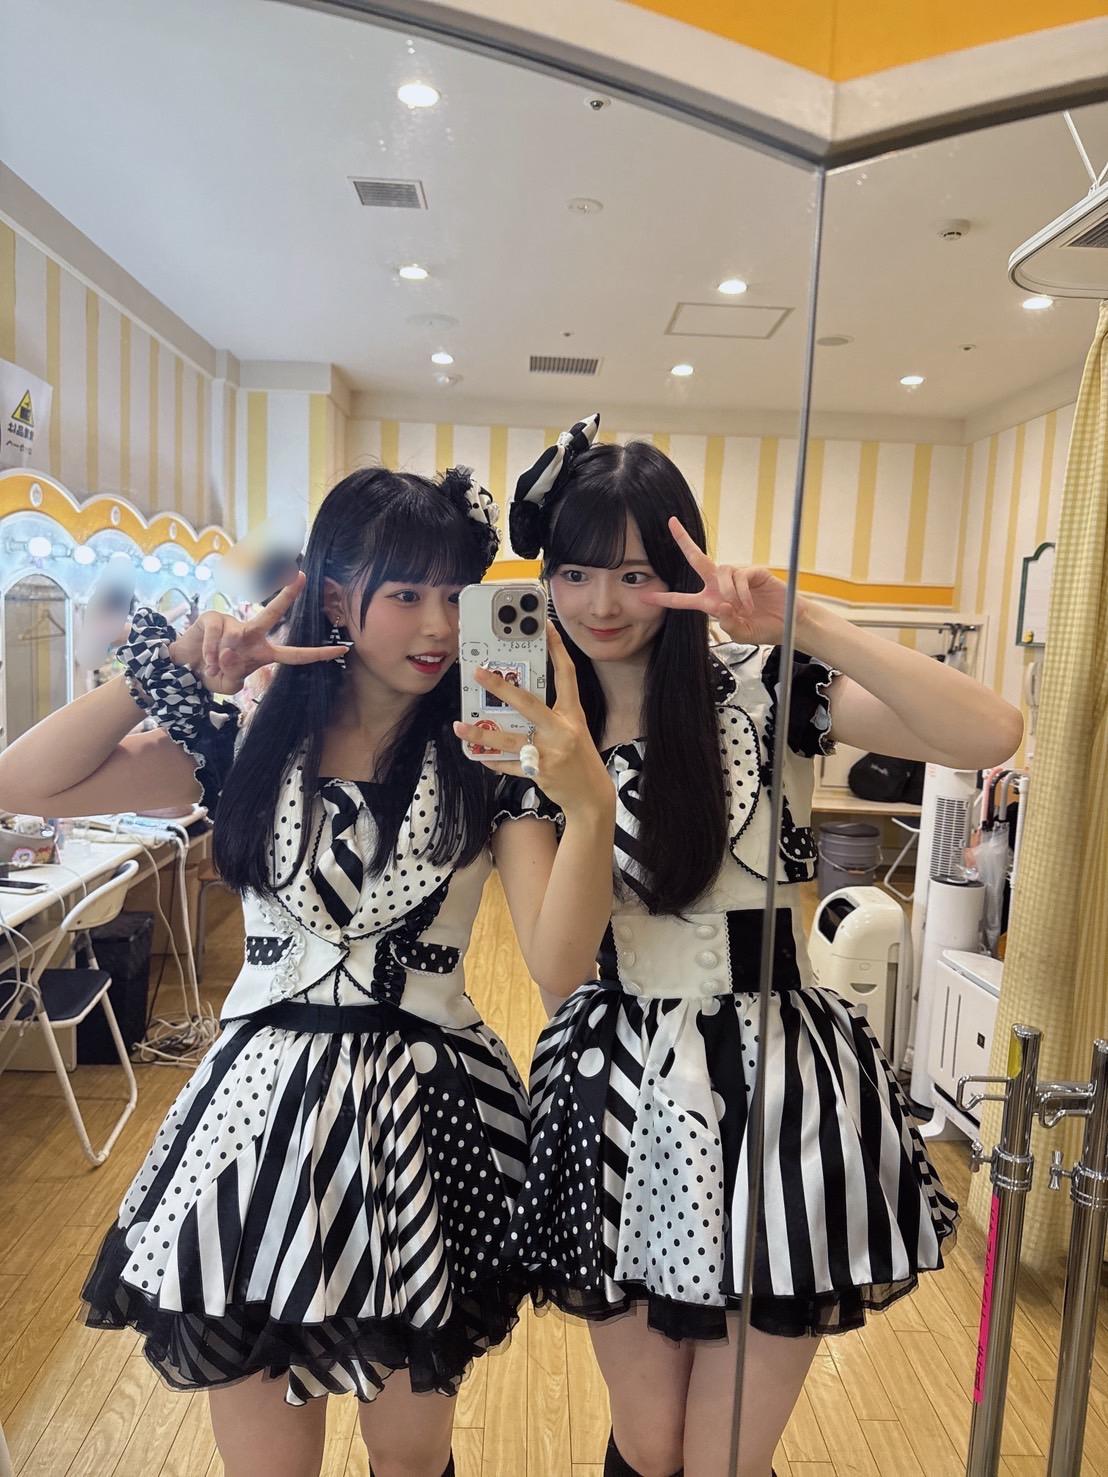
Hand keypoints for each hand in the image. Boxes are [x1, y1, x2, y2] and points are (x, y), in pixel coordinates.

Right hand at [166, 573, 346, 694]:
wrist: (184, 669)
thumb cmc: (212, 674)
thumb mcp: (228, 683)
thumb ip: (234, 673)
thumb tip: (229, 652)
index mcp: (263, 652)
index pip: (295, 654)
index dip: (317, 654)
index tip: (342, 650)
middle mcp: (251, 634)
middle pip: (271, 614)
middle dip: (287, 595)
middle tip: (301, 577)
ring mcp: (232, 623)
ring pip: (234, 638)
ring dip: (221, 659)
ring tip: (211, 667)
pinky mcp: (213, 618)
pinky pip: (216, 637)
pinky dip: (209, 653)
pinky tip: (204, 660)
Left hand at [453, 625, 612, 817]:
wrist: (592, 795)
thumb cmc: (580, 758)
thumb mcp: (573, 730)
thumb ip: (549, 715)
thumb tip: (516, 701)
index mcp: (572, 714)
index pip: (566, 674)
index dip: (557, 649)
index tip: (545, 627)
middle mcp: (562, 730)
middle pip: (527, 703)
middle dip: (500, 687)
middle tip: (479, 673)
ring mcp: (550, 751)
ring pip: (508, 738)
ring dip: (481, 734)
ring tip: (460, 727)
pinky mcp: (539, 771)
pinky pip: (509, 764)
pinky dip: (493, 760)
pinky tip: (479, 756)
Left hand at [639, 517, 806, 644]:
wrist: (787, 623)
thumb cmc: (762, 628)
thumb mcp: (741, 635)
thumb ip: (728, 626)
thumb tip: (721, 608)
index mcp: (710, 602)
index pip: (683, 599)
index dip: (664, 598)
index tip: (645, 595)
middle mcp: (720, 585)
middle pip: (698, 560)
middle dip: (684, 541)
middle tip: (672, 524)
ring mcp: (737, 576)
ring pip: (721, 572)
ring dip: (727, 591)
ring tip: (740, 609)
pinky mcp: (754, 572)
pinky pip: (741, 576)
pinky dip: (742, 593)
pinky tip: (748, 606)